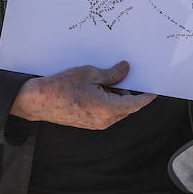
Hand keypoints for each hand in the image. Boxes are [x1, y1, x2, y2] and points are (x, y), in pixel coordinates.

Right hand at [10, 60, 155, 128]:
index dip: (146, 97)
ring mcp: (96, 124)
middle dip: (126, 91)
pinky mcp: (88, 123)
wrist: (38, 101)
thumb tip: (126, 69)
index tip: (154, 90)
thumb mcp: (90, 74)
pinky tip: (94, 87)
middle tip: (120, 74)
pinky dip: (105, 100)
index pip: (135, 104)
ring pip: (115, 109)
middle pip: (126, 106)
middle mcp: (105, 121)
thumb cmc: (62, 86)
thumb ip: (112, 74)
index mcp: (108, 109)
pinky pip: (104, 112)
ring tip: (100, 79)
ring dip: (114, 95)